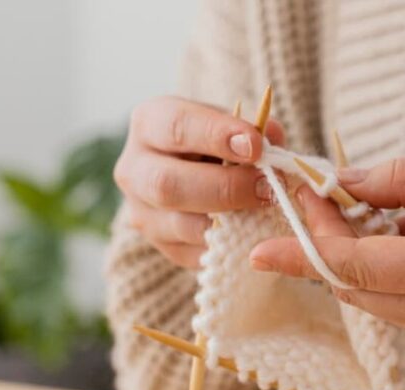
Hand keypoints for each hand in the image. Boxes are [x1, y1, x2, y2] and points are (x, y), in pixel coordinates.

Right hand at [114, 96, 285, 267]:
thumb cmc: (221, 141)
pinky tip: (252, 232)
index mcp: (149, 123)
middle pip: (168, 184)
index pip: (176, 127)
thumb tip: (270, 144)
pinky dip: (228, 245)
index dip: (217, 136)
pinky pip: (195, 253)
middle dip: (224, 187)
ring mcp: (142, 212)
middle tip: (266, 187)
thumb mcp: (233, 123)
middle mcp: (134, 169)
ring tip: (264, 211)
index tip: (255, 146)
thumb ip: (253, 130)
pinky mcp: (161, 245)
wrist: (203, 172)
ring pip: (180, 225)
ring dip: (230, 221)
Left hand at [249, 153, 404, 360]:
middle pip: (357, 292)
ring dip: (365, 260)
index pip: (357, 267)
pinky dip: (395, 276)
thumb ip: (403, 179)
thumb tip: (343, 182)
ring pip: (378, 303)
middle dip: (328, 247)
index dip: (312, 238)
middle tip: (320, 202)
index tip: (290, 206)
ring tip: (401, 212)